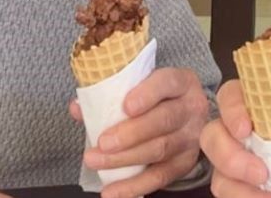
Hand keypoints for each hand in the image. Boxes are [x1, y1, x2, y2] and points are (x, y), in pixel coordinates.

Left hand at [69, 67, 208, 197]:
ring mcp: (190, 138)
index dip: (148, 94)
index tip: (125, 106)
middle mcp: (192, 108)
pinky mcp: (185, 163)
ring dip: (125, 159)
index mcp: (182, 82)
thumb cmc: (156, 98)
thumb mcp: (140, 86)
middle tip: (103, 142)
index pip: (168, 83)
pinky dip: (133, 186)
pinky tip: (111, 191)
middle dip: (131, 133)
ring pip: (160, 149)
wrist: (185, 116)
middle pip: (164, 120)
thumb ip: (110, 94)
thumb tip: (78, 108)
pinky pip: (160, 177)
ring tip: (96, 161)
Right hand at [199, 80, 270, 197]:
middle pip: (213, 136)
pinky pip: (228, 197)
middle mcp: (241, 136)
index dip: (232, 108)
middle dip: (229, 156)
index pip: (232, 95)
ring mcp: (235, 166)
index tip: (246, 128)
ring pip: (218, 174)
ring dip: (239, 190)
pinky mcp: (237, 191)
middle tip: (261, 174)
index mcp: (260, 110)